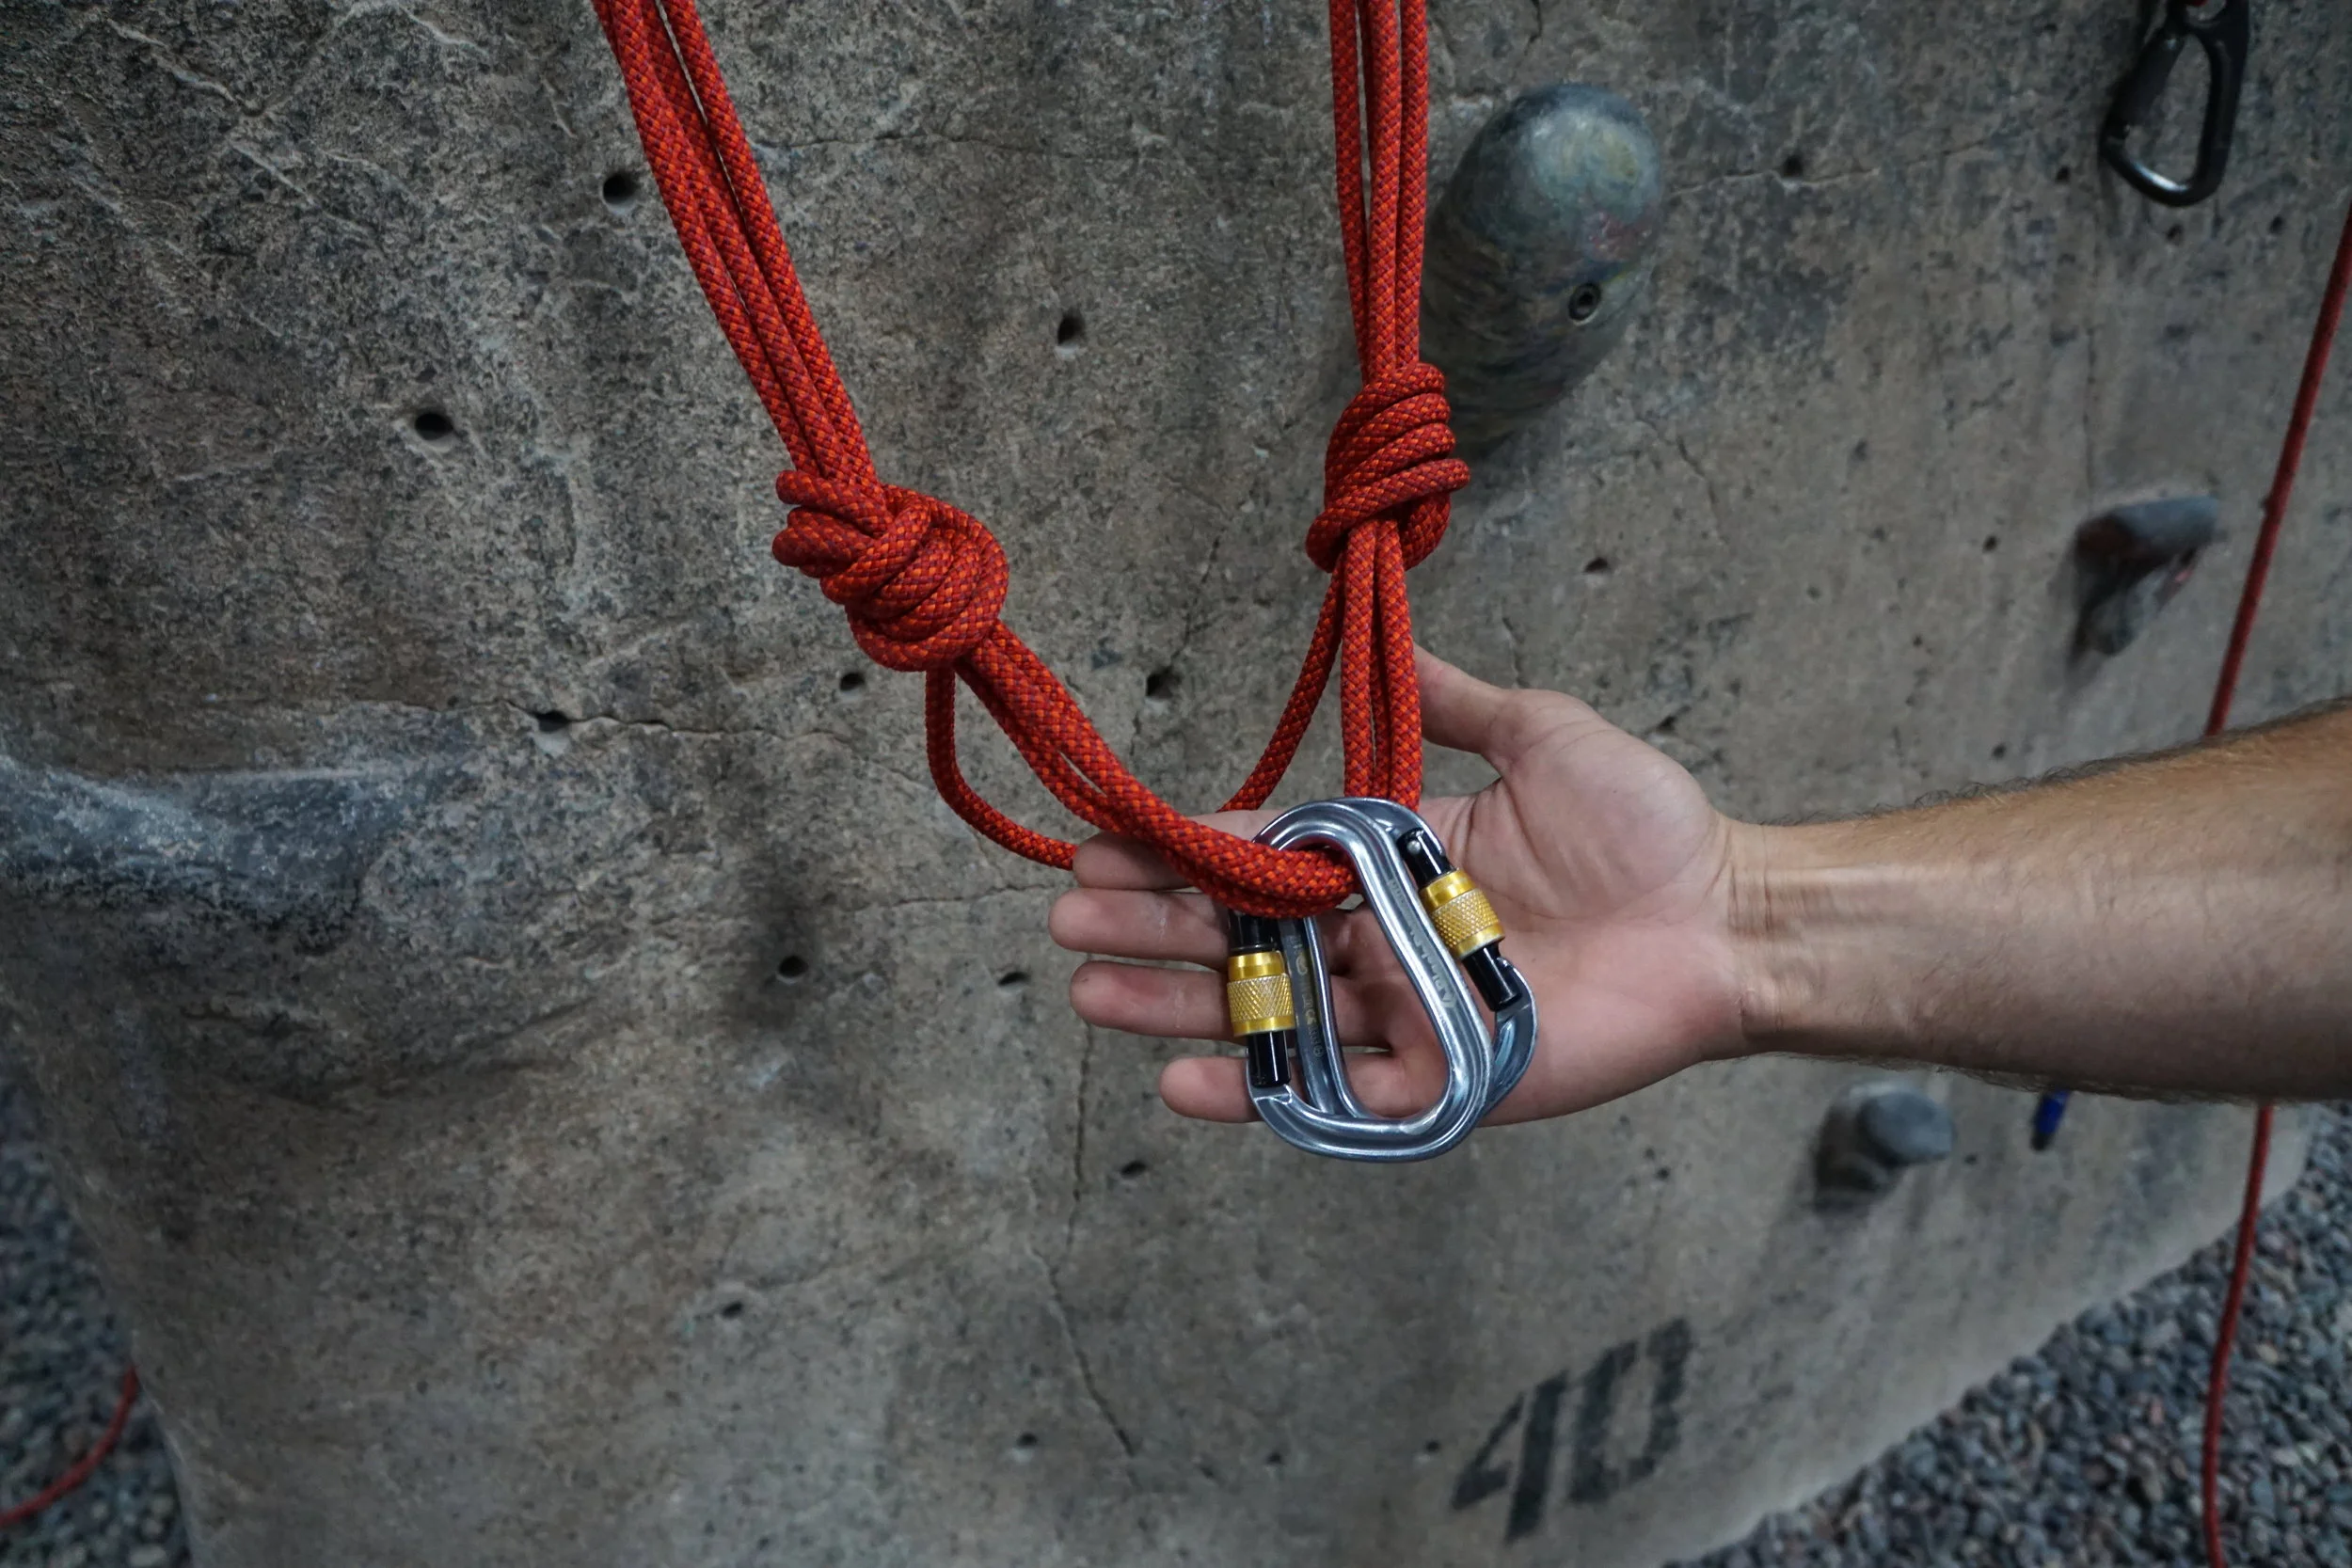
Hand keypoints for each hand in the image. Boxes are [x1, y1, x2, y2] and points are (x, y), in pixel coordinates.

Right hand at [1048, 647, 1754, 1124]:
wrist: (1725, 918)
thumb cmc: (1644, 826)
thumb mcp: (1544, 734)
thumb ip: (1459, 702)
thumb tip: (1395, 641)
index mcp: (1391, 855)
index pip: (1263, 851)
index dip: (1183, 845)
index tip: (1104, 838)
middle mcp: (1380, 934)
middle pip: (1242, 934)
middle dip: (1150, 926)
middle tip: (1069, 920)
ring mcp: (1402, 1011)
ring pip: (1266, 1014)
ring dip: (1175, 1008)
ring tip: (1091, 994)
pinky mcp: (1439, 1079)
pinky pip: (1333, 1094)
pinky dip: (1260, 1096)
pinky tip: (1183, 1086)